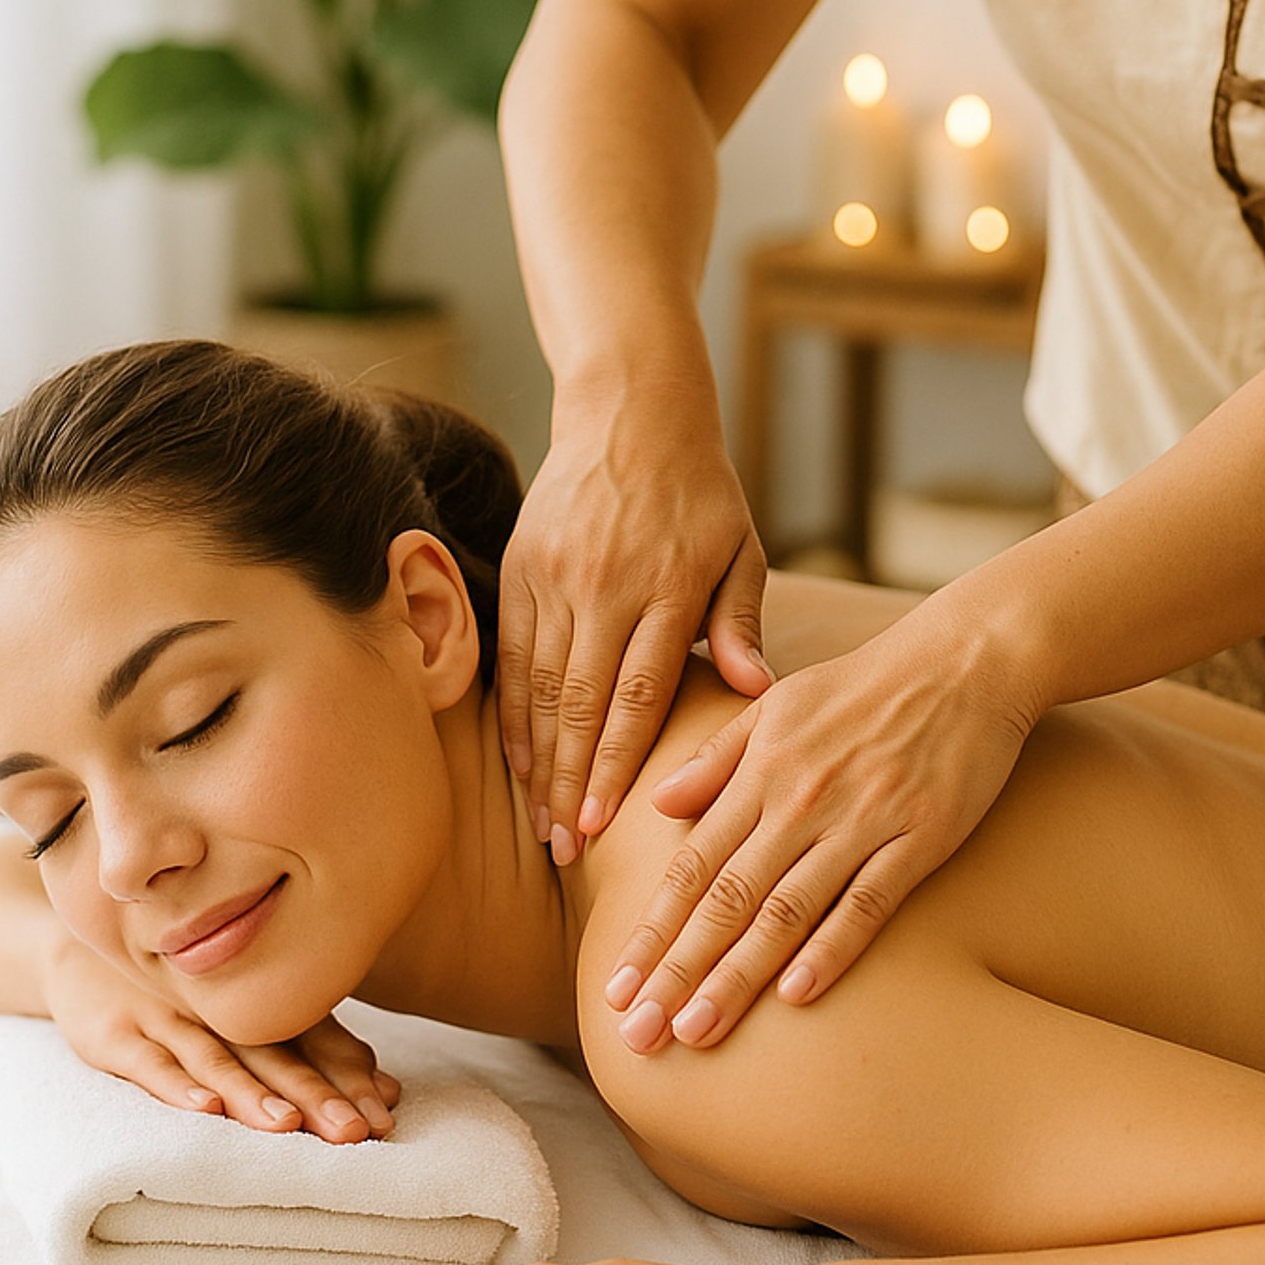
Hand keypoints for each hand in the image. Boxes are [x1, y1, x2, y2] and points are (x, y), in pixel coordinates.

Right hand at [42, 936, 400, 1142]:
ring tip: (286, 1126)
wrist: (87, 947)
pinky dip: (177, 1085)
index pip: (316, 1043)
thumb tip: (389, 1092)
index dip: (349, 1079)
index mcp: (260, 1000)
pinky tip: (204, 1108)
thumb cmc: (190, 993)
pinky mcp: (118, 1033)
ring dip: (252, 1094)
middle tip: (353, 1133)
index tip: (384, 1116)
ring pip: (218, 1059)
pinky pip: (150, 1062)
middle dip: (317, 1096)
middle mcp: (222, 1006)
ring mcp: (170, 1016)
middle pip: (276, 1056)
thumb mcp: (249, 1015)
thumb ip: (317, 1048)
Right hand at [498, 391, 771, 864]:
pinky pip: (510, 655)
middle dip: (571, 784)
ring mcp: (554, 577)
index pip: (636, 693)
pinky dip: (512, 714)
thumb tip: (754, 690)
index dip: (617, 765)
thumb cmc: (701, 494)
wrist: (631, 414)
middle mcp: (602, 586)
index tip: (605, 827)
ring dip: (538, 762)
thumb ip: (739, 620)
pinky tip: (519, 762)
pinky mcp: (520, 568)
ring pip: (537, 687)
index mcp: (664, 586)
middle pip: (579, 704)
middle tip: (566, 850)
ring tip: (541, 824)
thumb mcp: (740, 548)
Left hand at [602, 606, 1039, 1052]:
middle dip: (677, 970)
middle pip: (728, 898)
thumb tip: (657, 803)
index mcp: (762, 770)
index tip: (615, 986)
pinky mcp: (920, 836)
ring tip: (695, 1033)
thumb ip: (718, 757)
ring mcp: (861, 819)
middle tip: (636, 1033)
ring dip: (737, 975)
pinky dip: (832, 948)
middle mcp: (801, 800)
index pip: (692, 864)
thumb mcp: (778, 703)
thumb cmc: (865, 684)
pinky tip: (797, 995)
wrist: (965, 660)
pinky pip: (869, 900)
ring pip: (787, 910)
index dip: (652, 929)